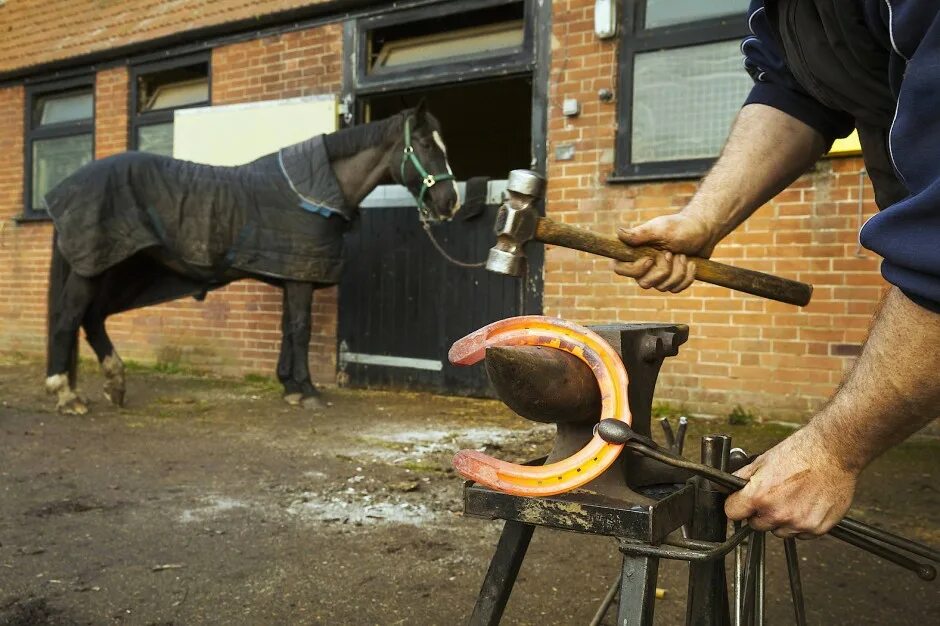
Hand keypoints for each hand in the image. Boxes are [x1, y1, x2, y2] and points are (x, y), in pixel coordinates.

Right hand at [614, 212, 718, 291]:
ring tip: (683, 255)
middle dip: (663, 270)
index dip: (634, 270)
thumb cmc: (681, 226)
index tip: (650, 260)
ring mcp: (658, 275)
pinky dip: (687, 276)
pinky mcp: (672, 280)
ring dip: (678, 270)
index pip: (619, 269)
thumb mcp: (661, 229)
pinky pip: (676, 289)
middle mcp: (643, 265)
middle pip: (644, 283)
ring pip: (663, 287)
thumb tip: (618, 233)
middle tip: (672, 253)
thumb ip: (640, 234)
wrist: (704, 231)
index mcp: (635, 251)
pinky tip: (691, 263)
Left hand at [724, 427, 858, 537]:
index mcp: (759, 497)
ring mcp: (798, 523)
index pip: (733, 513)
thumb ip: (742, 478)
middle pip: (756, 525)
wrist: (832, 452)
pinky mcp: (817, 528)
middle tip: (774, 496)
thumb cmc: (799, 453)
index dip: (736, 506)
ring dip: (782, 520)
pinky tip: (807, 503)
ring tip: (793, 498)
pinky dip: (801, 523)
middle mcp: (777, 514)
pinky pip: (801, 534)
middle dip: (760, 513)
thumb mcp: (762, 461)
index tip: (742, 503)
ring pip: (779, 531)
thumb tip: (726, 486)